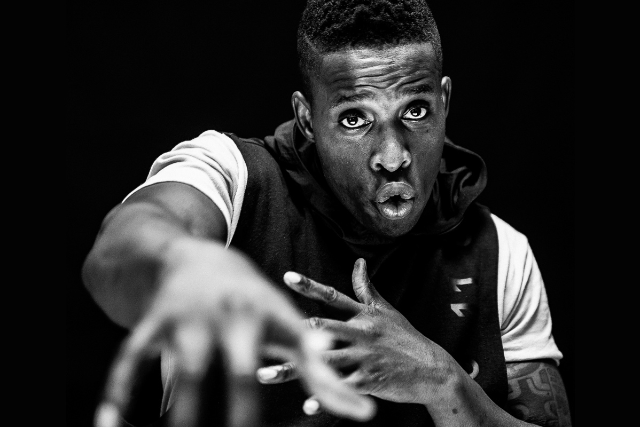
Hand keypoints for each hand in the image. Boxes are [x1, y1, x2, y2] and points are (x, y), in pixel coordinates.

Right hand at [94, 239, 374, 426]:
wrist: (193, 256)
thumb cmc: (250, 301)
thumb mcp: (284, 323)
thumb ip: (317, 366)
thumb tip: (359, 411)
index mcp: (267, 314)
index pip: (299, 351)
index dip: (319, 376)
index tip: (343, 397)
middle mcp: (229, 315)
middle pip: (239, 370)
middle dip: (243, 411)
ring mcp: (188, 318)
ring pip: (183, 371)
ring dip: (180, 412)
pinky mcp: (152, 323)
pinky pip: (128, 360)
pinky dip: (116, 393)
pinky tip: (108, 426)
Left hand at [257, 258, 458, 410]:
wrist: (433, 369)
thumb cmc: (406, 337)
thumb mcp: (386, 310)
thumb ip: (366, 288)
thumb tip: (358, 262)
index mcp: (363, 315)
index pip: (333, 297)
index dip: (310, 286)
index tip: (287, 276)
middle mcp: (361, 333)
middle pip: (322, 329)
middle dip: (293, 330)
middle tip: (264, 331)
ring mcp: (364, 357)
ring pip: (323, 361)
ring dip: (293, 368)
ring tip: (265, 373)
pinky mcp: (369, 381)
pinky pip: (342, 389)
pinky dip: (325, 397)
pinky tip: (306, 403)